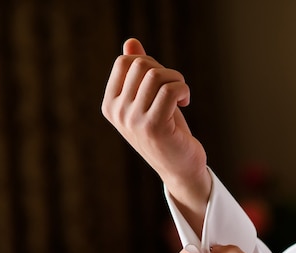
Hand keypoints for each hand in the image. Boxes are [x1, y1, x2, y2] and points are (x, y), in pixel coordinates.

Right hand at [101, 39, 210, 233]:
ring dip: (177, 79)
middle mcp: (118, 113)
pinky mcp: (154, 126)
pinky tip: (185, 102)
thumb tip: (131, 42)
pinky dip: (183, 90)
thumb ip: (137, 73)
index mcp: (110, 105)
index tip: (161, 82)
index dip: (148, 63)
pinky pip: (170, 89)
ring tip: (181, 95)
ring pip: (156, 75)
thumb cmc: (166, 131)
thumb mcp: (149, 99)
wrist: (180, 167)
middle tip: (175, 89)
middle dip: (165, 70)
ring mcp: (133, 120)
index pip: (123, 62)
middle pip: (140, 65)